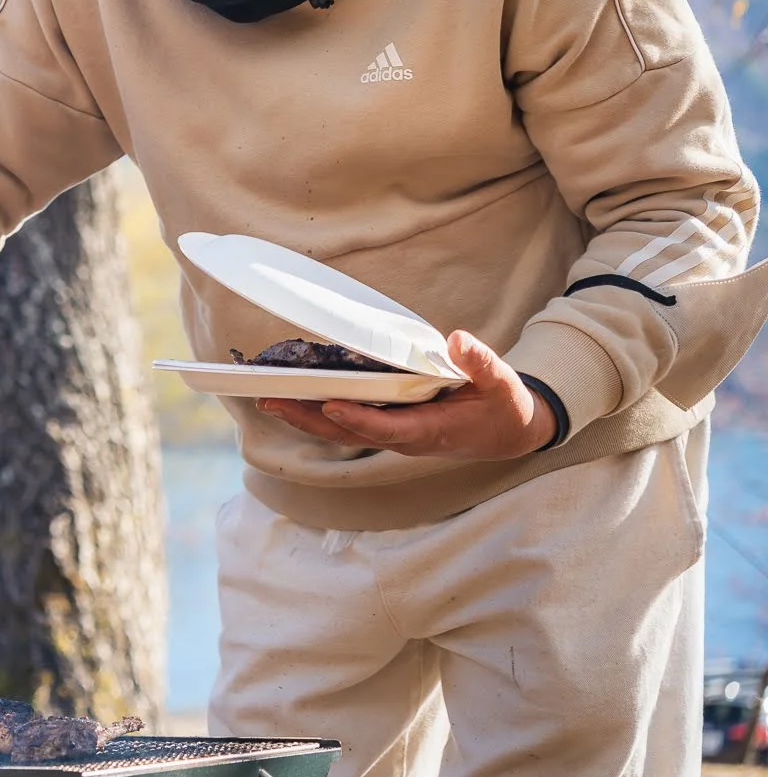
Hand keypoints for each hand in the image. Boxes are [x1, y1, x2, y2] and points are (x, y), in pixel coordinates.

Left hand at [255, 330, 556, 460]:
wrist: (507, 432)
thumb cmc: (504, 406)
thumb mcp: (502, 383)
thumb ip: (481, 363)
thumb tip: (458, 339)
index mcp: (431, 430)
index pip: (387, 427)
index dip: (358, 418)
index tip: (330, 404)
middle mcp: (404, 437)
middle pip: (348, 433)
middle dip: (309, 419)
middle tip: (270, 401)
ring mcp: (393, 434)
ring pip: (341, 432)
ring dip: (304, 417)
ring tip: (268, 400)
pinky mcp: (388, 427)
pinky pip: (347, 423)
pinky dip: (318, 412)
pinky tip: (294, 397)